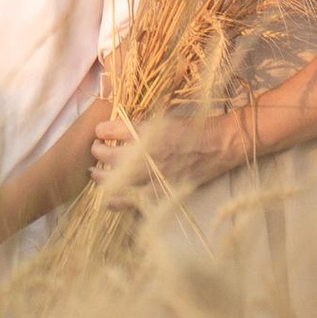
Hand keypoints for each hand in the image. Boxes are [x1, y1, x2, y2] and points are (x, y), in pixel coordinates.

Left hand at [90, 106, 231, 190]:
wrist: (222, 144)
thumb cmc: (196, 126)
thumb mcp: (167, 117)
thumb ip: (143, 125)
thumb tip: (120, 128)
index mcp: (150, 130)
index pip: (114, 130)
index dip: (102, 131)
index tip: (100, 132)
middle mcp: (149, 152)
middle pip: (111, 155)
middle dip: (99, 152)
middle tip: (96, 150)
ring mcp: (155, 173)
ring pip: (117, 178)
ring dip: (101, 176)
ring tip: (95, 172)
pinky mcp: (163, 190)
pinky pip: (133, 200)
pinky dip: (117, 201)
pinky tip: (106, 199)